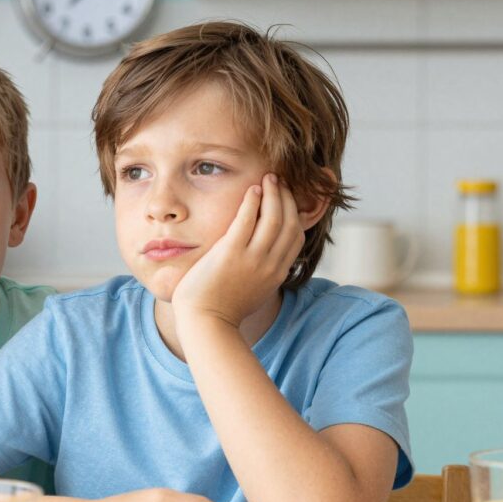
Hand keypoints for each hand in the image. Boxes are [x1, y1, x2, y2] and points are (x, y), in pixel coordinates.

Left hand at [171, 174, 304, 329]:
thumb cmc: (221, 309)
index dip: (295, 215)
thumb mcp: (253, 292)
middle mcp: (270, 265)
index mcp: (277, 274)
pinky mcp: (231, 253)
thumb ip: (262, 275)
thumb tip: (263, 261)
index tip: (288, 200)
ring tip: (269, 178)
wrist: (205, 323)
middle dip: (288, 199)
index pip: (296, 238)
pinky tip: (252, 189)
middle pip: (289, 224)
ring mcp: (252, 259)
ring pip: (274, 218)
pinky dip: (253, 201)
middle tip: (280, 182)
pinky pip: (247, 220)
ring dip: (274, 194)